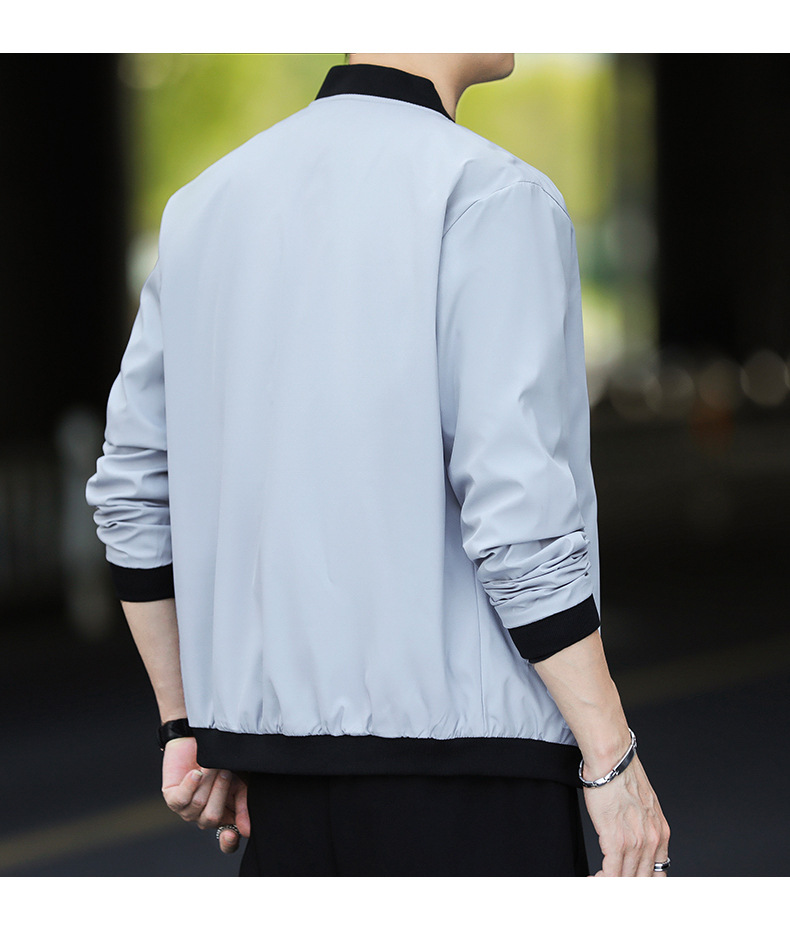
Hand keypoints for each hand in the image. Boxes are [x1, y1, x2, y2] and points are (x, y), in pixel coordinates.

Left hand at [161, 736, 250, 853]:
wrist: (201, 738)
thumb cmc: (224, 760)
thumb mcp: (241, 781)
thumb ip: (243, 805)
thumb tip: (246, 831)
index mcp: (225, 817)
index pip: (226, 843)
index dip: (228, 842)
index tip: (231, 834)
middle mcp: (204, 817)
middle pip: (212, 818)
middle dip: (220, 791)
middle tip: (225, 770)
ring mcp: (187, 810)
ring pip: (198, 806)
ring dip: (208, 781)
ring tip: (211, 764)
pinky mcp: (172, 798)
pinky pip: (182, 799)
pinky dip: (190, 784)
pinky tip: (196, 772)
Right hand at [583, 754, 669, 876]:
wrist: (613, 760)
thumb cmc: (623, 776)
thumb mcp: (644, 804)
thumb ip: (644, 825)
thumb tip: (635, 835)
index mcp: (661, 833)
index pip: (659, 873)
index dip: (643, 882)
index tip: (630, 881)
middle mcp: (652, 841)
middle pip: (642, 880)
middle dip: (625, 884)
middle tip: (610, 880)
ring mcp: (635, 843)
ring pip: (625, 879)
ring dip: (609, 881)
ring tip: (597, 879)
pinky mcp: (615, 840)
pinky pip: (611, 874)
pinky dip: (600, 879)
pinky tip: (591, 877)